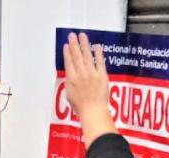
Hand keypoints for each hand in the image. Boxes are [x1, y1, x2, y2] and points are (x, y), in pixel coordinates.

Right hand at [63, 32, 117, 147]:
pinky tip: (97, 46)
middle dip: (74, 44)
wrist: (93, 111)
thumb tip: (70, 76)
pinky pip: (100, 62)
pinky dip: (98, 53)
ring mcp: (91, 74)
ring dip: (84, 45)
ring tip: (83, 36)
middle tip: (72, 35)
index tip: (66, 45)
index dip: (67, 52)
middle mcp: (80, 74)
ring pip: (87, 56)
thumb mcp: (69, 95)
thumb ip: (70, 83)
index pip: (68, 62)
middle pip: (76, 56)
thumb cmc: (81, 107)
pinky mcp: (102, 75)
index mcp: (71, 79)